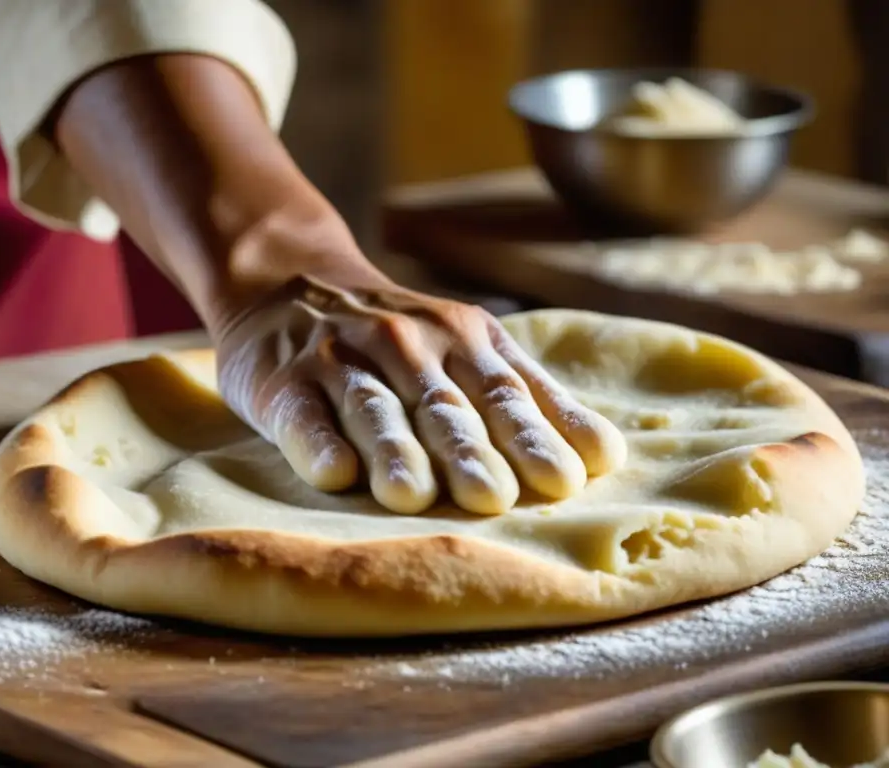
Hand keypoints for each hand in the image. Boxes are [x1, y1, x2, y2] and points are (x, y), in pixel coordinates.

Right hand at [215, 273, 626, 515]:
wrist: (293, 284)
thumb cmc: (400, 339)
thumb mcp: (469, 348)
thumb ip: (528, 397)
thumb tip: (604, 457)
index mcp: (462, 340)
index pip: (504, 394)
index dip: (535, 436)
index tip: (567, 481)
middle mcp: (406, 345)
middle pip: (443, 407)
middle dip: (471, 453)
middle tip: (495, 499)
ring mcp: (343, 362)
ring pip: (374, 410)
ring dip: (394, 451)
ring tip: (412, 495)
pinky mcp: (285, 384)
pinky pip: (304, 416)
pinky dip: (318, 443)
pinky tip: (333, 472)